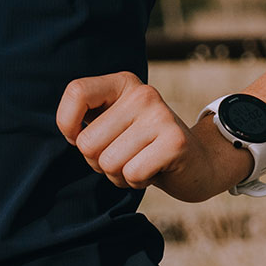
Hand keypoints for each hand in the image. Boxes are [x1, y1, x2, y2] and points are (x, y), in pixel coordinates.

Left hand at [56, 74, 255, 202]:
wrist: (198, 163)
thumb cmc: (144, 148)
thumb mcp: (115, 126)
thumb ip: (89, 122)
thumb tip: (70, 133)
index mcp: (123, 84)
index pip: (76, 92)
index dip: (67, 124)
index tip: (80, 137)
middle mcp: (142, 93)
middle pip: (87, 142)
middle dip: (98, 162)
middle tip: (125, 156)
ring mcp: (160, 116)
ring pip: (108, 162)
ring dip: (119, 174)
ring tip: (140, 163)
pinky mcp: (174, 141)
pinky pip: (131, 173)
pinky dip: (137, 181)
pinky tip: (154, 171)